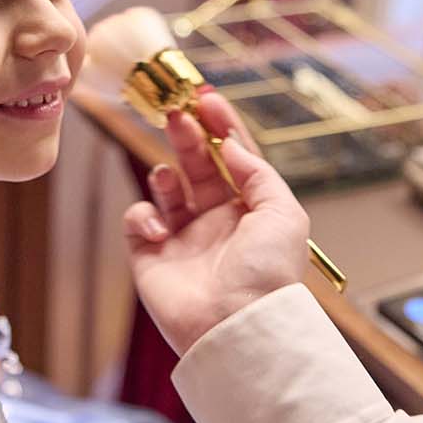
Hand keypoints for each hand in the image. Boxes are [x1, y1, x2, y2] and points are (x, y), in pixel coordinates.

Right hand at [123, 92, 310, 354]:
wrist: (235, 324)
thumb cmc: (267, 273)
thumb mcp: (284, 212)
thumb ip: (258, 172)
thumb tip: (230, 145)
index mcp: (249, 210)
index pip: (232, 158)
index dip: (220, 126)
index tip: (206, 98)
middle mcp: (215, 221)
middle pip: (197, 165)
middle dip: (187, 136)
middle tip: (176, 112)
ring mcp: (182, 238)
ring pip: (165, 189)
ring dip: (165, 174)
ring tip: (171, 175)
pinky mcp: (151, 256)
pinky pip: (138, 220)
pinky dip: (145, 217)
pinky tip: (161, 231)